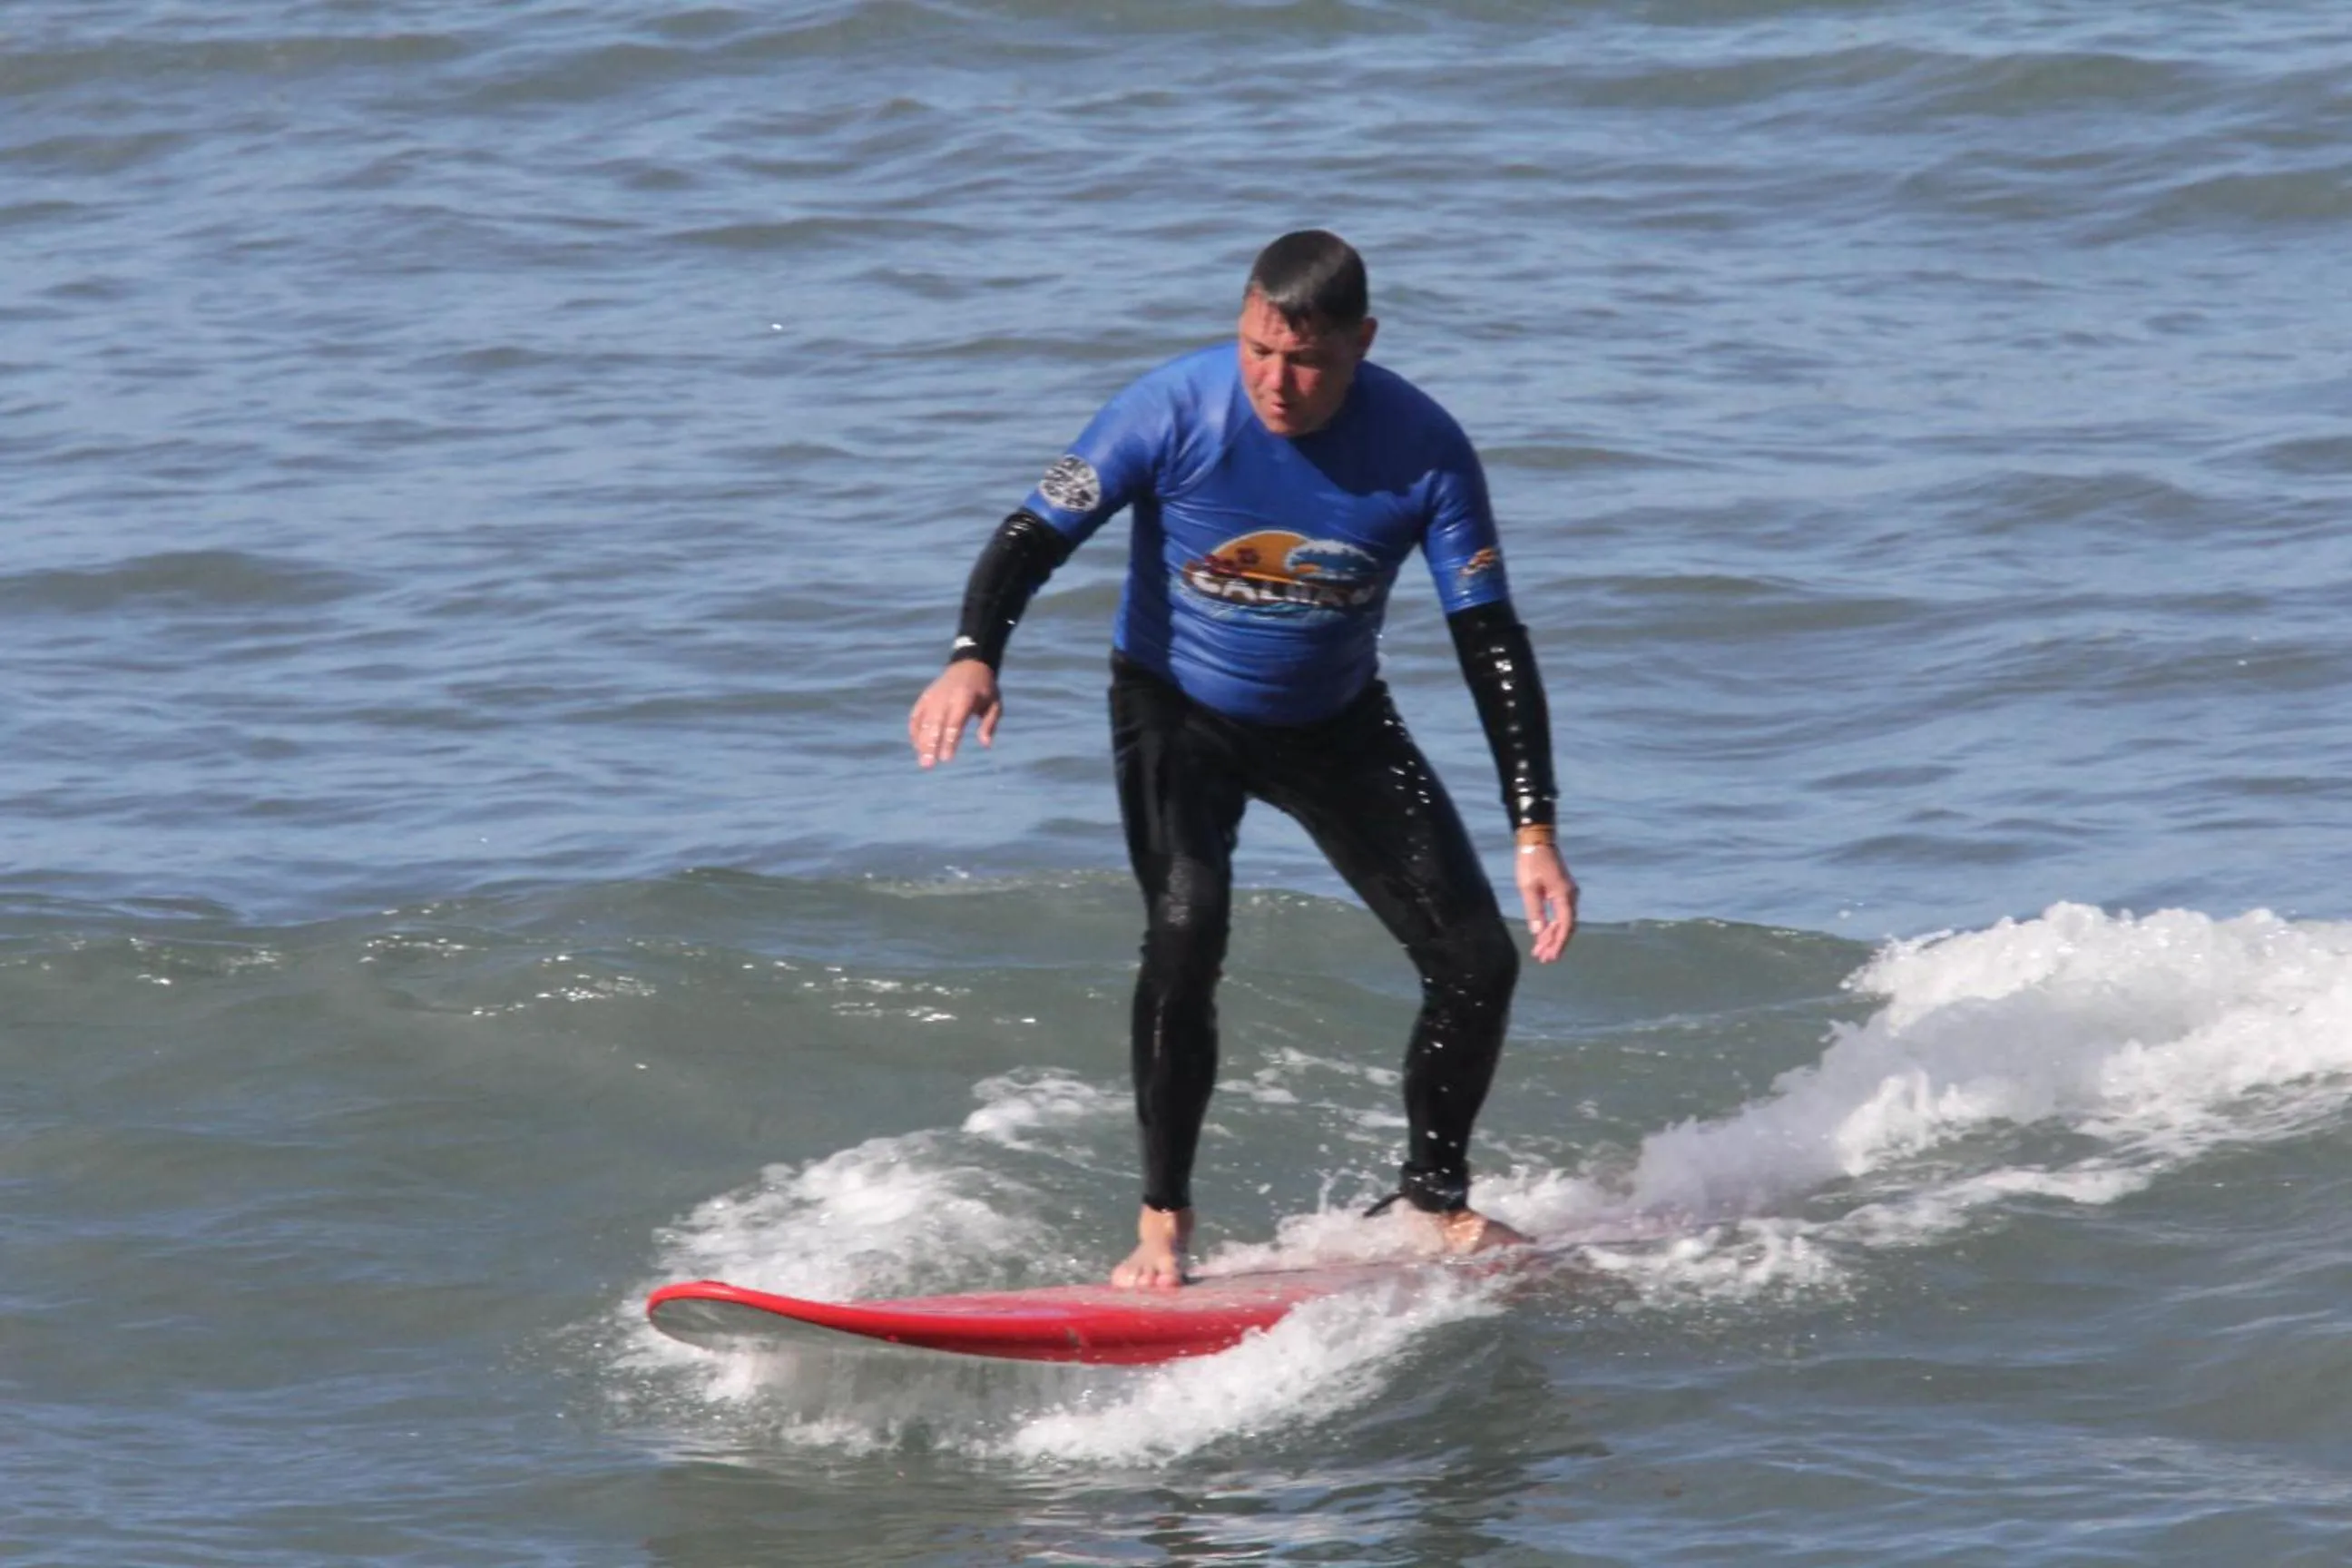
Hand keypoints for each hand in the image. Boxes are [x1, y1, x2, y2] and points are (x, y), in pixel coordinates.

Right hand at [908, 660, 1001, 767]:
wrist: (969, 664)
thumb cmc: (985, 689)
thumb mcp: (995, 704)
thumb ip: (990, 723)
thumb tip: (985, 744)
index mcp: (964, 697)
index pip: (954, 721)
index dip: (949, 740)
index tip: (947, 759)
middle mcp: (945, 697)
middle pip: (935, 723)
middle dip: (930, 745)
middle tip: (928, 766)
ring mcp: (933, 696)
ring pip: (923, 721)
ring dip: (921, 742)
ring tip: (923, 762)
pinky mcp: (925, 698)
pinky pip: (916, 716)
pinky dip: (914, 731)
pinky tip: (917, 747)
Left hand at [1514, 843, 1577, 963]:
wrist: (1537, 840)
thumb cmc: (1531, 861)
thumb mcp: (1528, 887)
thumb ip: (1534, 911)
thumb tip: (1538, 933)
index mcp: (1564, 895)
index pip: (1565, 926)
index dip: (1558, 943)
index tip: (1550, 957)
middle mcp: (1570, 895)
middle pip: (1566, 926)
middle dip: (1555, 944)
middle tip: (1543, 959)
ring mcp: (1567, 893)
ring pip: (1563, 921)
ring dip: (1552, 937)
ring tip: (1540, 952)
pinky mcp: (1561, 891)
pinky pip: (1560, 913)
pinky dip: (1552, 926)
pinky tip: (1542, 936)